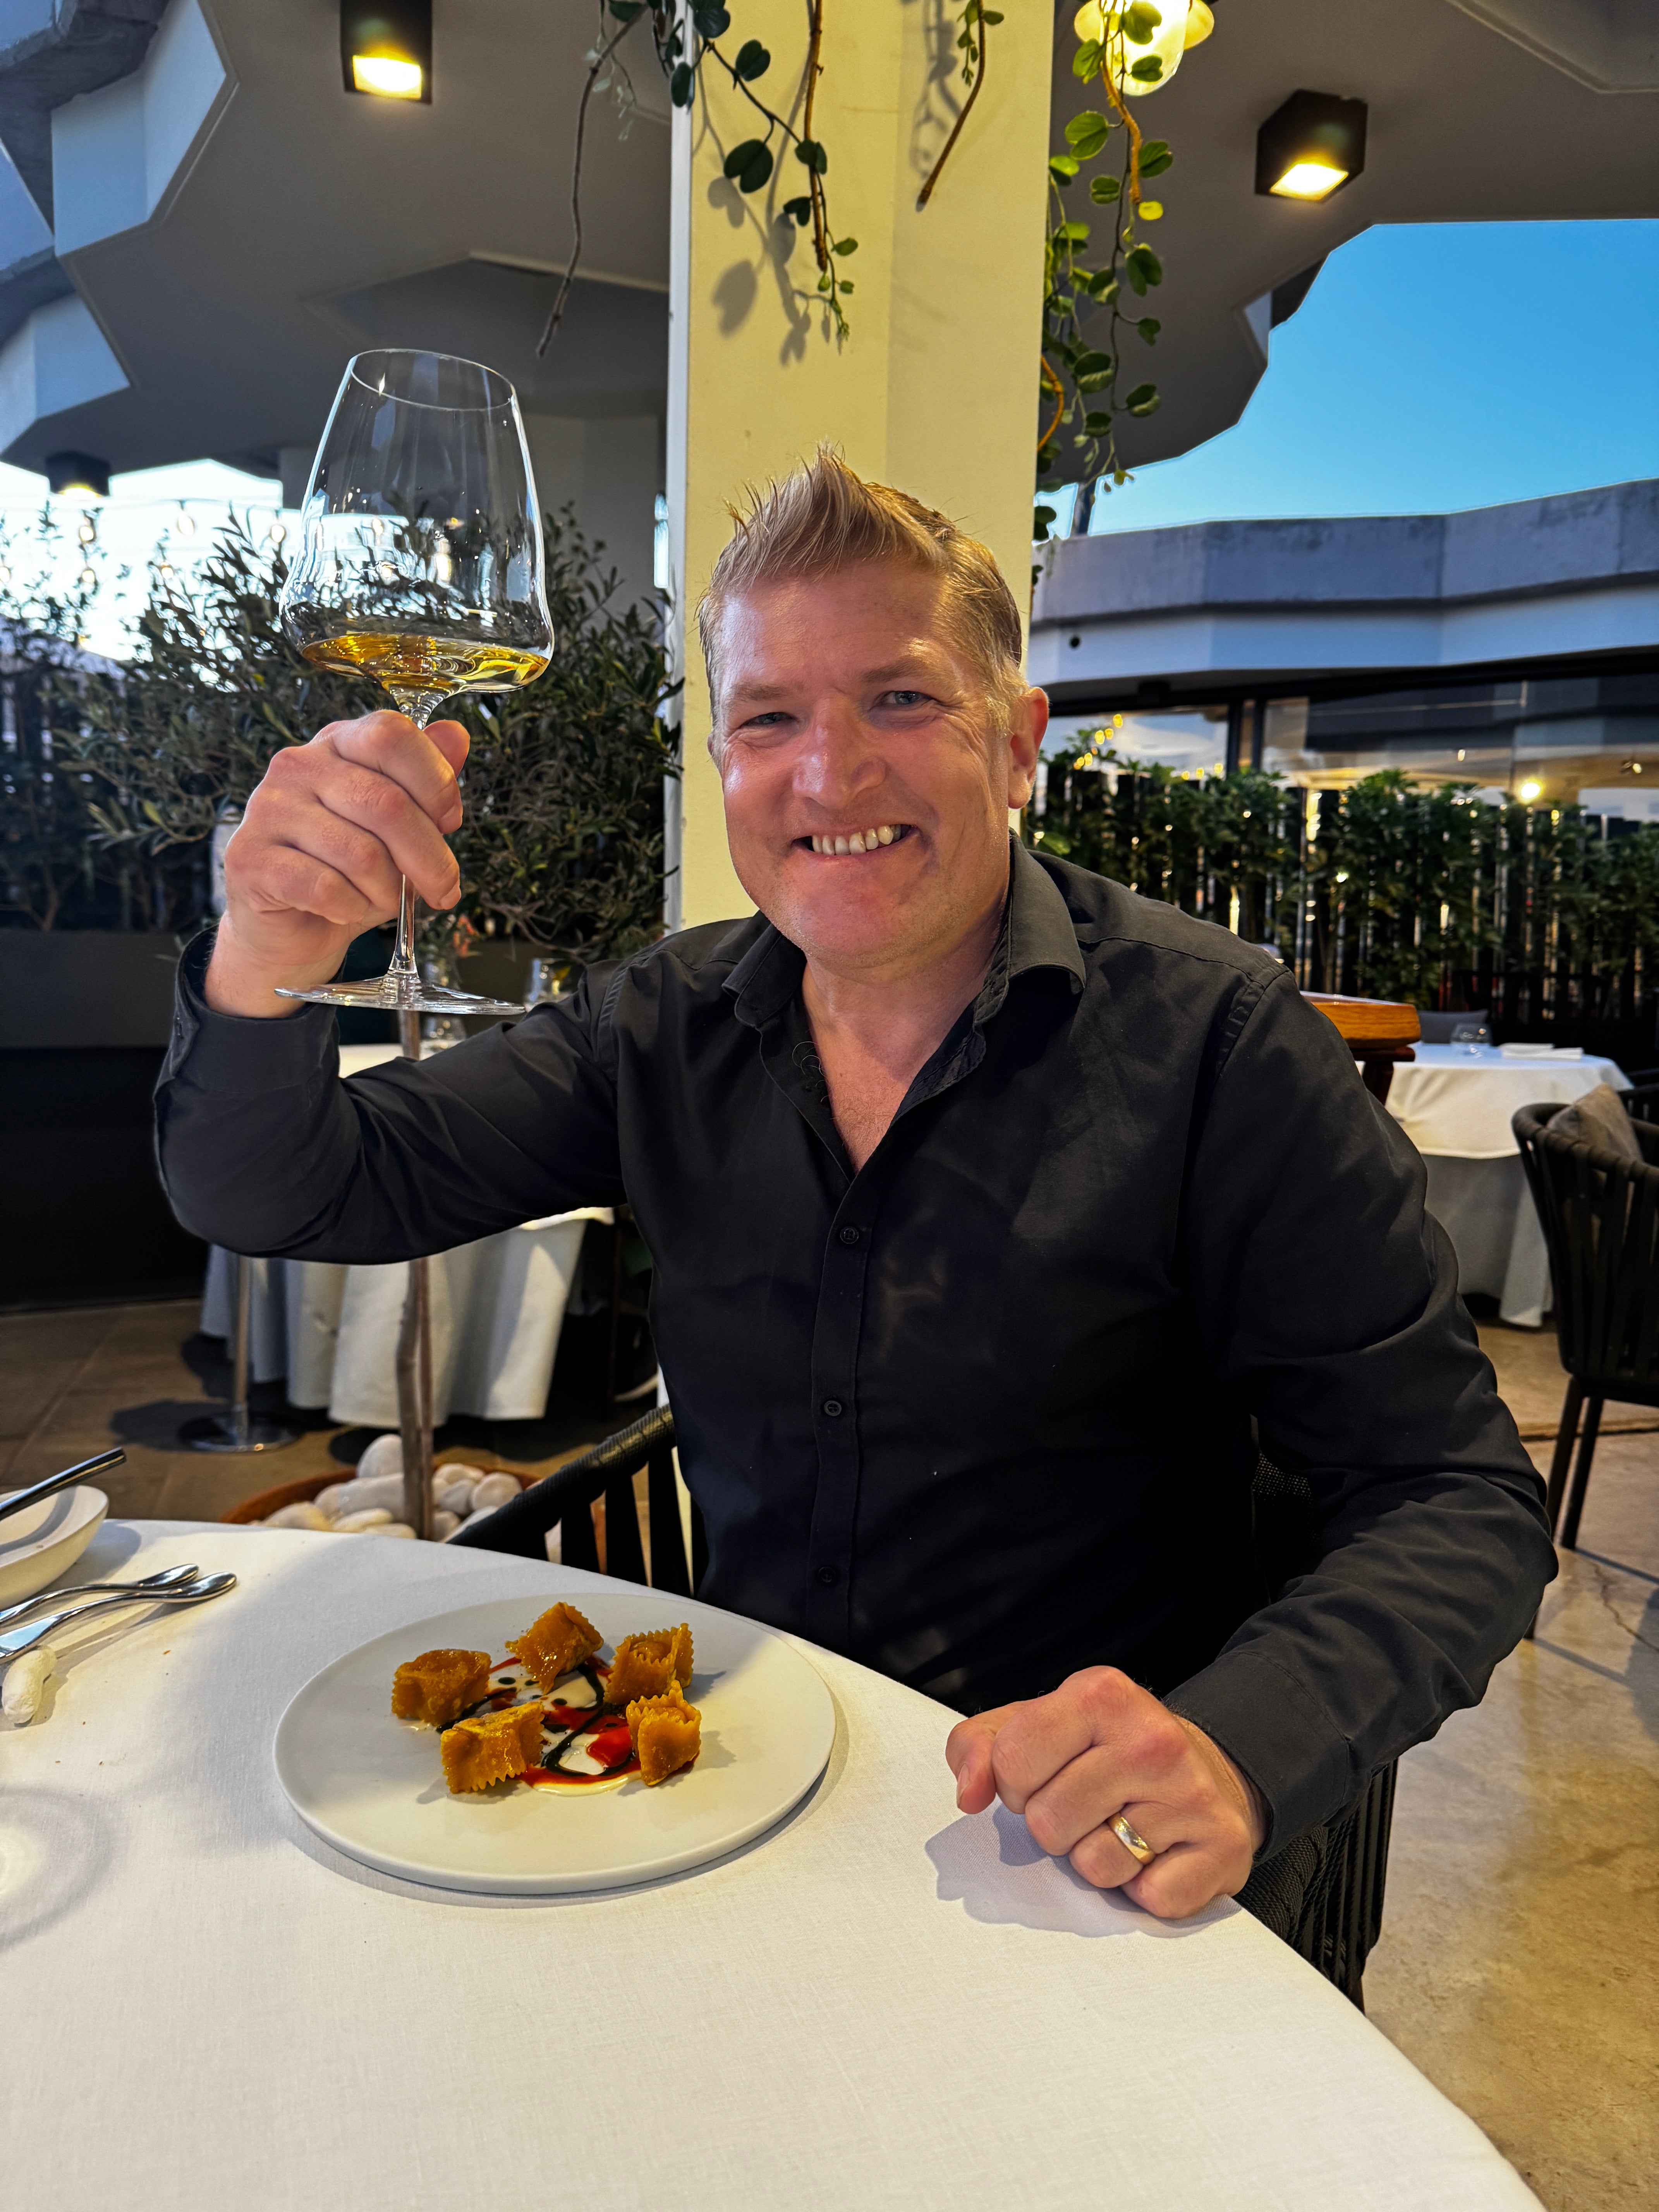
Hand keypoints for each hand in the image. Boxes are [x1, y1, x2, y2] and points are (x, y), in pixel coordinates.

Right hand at [206, 712, 468, 1015]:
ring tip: (382, 900)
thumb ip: (427, 782)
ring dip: (388, 891)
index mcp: (337, 745)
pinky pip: (326, 887)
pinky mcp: (250, 858)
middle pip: (386, 803)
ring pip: (361, 854)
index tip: (449, 823)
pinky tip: (347, 910)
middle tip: (443, 890)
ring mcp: (268, 809)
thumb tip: (456, 734)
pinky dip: (352, 908)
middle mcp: (297, 766)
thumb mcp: (399, 828)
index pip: (391, 735)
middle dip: (429, 858)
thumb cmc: (350, 873)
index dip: (435, 782)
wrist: (290, 927)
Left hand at [944, 1666, 1267, 1919]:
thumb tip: (968, 1793)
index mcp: (1100, 1694)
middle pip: (1046, 1822)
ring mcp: (1192, 1793)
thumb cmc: (1106, 1750)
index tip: (1044, 1773)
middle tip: (1089, 1803)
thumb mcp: (1034, 1725)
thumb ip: (979, 1746)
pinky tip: (1159, 1852)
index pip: (1011, 1761)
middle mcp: (1151, 1738)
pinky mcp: (1223, 1848)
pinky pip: (1147, 1897)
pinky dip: (1144, 1886)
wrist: (1206, 1771)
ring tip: (1122, 1826)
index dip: (1015, 1781)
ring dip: (1097, 1858)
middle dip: (1054, 1823)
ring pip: (1094, 1866)